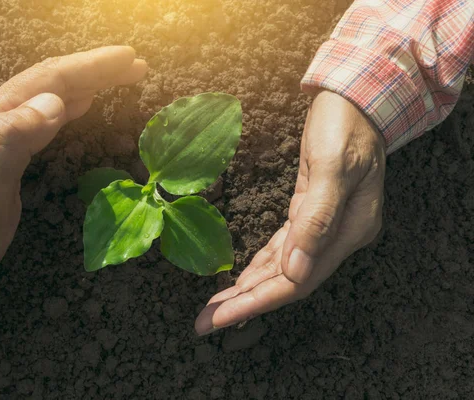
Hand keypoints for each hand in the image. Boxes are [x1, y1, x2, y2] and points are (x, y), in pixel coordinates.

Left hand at [0, 46, 147, 281]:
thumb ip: (9, 146)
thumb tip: (52, 104)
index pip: (46, 82)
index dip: (89, 68)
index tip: (128, 60)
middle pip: (48, 80)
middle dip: (94, 68)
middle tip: (135, 64)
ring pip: (47, 93)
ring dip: (86, 81)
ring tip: (121, 75)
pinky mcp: (1, 142)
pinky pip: (41, 111)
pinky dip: (70, 101)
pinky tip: (85, 100)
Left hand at [195, 90, 385, 334]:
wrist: (355, 100)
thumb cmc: (345, 127)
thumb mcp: (332, 167)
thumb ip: (316, 220)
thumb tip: (295, 273)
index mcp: (347, 232)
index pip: (298, 282)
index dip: (257, 302)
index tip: (219, 318)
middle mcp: (338, 237)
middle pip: (288, 282)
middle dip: (246, 302)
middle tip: (206, 321)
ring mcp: (326, 226)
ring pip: (284, 268)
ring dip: (251, 287)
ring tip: (218, 305)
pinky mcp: (311, 211)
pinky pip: (285, 248)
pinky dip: (262, 264)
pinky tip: (244, 277)